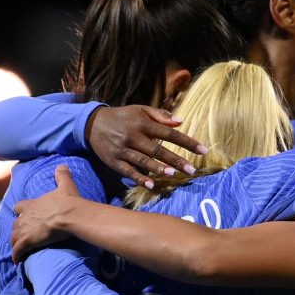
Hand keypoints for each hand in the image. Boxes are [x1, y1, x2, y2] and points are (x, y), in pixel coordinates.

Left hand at [11, 165, 78, 261]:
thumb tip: (61, 165)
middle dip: (18, 229)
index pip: (18, 207)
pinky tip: (17, 260)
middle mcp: (24, 217)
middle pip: (15, 224)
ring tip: (19, 248)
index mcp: (31, 204)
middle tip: (23, 234)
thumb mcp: (65, 185)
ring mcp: (24, 230)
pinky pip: (18, 250)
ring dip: (16, 242)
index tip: (23, 214)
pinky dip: (16, 255)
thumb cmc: (67, 201)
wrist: (69, 215)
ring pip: (14, 237)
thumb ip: (62, 175)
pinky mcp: (27, 241)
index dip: (21, 212)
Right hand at [87, 106, 207, 187]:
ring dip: (159, 169)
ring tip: (174, 175)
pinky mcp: (113, 161)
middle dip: (176, 160)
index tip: (203, 150)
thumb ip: (160, 115)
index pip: (169, 133)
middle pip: (158, 150)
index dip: (187, 142)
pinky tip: (151, 184)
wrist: (91, 123)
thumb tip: (180, 121)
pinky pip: (128, 171)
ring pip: (143, 161)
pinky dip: (139, 178)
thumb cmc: (122, 117)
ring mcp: (123, 150)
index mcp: (143, 123)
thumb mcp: (140, 110)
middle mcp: (133, 136)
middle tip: (192, 170)